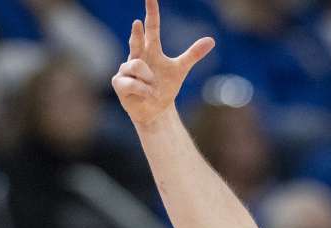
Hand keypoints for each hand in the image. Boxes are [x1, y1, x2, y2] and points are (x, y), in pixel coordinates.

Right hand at [111, 0, 214, 126]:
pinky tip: (146, 95)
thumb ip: (193, 54)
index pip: (152, 28)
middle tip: (137, 23)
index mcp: (151, 50)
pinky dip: (144, 91)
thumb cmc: (165, 86)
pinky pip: (134, 84)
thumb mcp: (180, 69)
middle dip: (136, 33)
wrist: (155, 110)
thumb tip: (212, 40)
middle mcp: (136, 56)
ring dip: (149, 80)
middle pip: (136, 40)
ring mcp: (125, 68)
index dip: (151, 13)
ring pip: (137, 67)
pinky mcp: (119, 82)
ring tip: (152, 87)